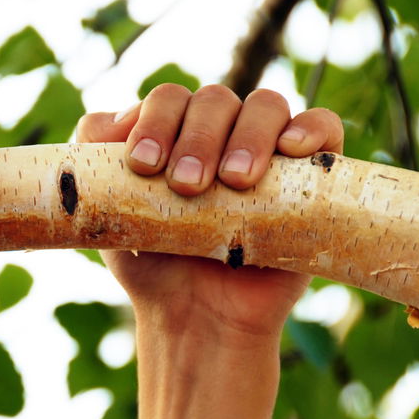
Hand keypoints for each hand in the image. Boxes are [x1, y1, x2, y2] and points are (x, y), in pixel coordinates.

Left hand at [77, 84, 342, 340]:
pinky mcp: (311, 174)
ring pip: (267, 105)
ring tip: (234, 181)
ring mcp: (269, 150)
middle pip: (214, 99)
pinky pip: (325, 126)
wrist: (198, 319)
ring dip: (247, 135)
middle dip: (196, 137)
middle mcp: (222, 133)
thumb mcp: (107, 212)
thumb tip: (109, 118)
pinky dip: (311, 126)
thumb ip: (93, 159)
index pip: (169, 99)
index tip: (143, 166)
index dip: (155, 122)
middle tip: (186, 186)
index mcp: (175, 132)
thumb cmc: (152, 263)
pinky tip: (291, 148)